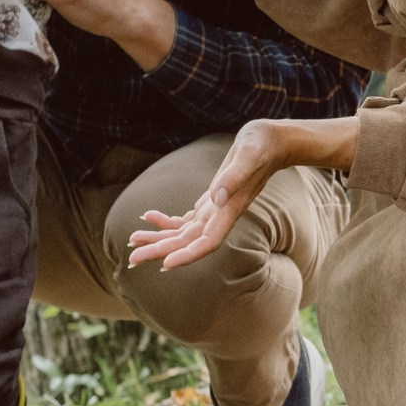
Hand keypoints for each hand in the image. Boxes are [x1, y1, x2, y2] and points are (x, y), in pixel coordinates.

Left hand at [128, 117, 359, 270]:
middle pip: (189, 242)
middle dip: (161, 250)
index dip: (188, 254)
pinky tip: (149, 217)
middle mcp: (222, 214)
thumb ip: (234, 177)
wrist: (273, 141)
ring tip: (133, 241)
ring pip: (184, 233)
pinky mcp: (212, 200)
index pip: (208, 241)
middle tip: (131, 259)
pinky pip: (186, 218)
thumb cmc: (262, 145)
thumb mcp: (248, 155)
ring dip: (159, 238)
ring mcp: (216, 208)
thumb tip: (216, 198)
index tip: (165, 264)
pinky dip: (167, 221)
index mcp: (230, 208)